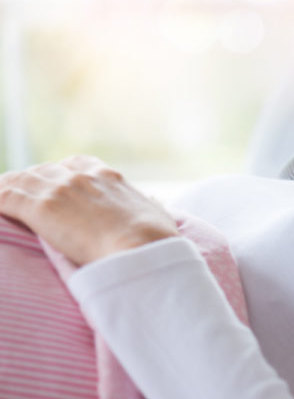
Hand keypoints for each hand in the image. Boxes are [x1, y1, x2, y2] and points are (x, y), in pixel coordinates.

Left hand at [0, 155, 178, 265]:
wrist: (141, 248)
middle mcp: (82, 177)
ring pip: (20, 181)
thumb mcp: (158, 214)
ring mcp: (60, 190)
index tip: (55, 185)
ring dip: (8, 191)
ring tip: (1, 200)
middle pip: (44, 170)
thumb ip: (150, 205)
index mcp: (109, 177)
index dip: (61, 173)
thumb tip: (152, 203)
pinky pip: (5, 197)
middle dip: (30, 183)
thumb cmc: (155, 239)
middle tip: (19, 199)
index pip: (76, 164)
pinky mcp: (42, 208)